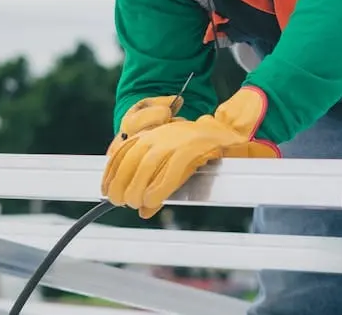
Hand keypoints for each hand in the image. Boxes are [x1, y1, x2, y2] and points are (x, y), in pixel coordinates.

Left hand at [101, 86, 279, 217]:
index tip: (105, 190)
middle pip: (133, 158)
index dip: (112, 171)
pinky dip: (160, 186)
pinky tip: (152, 201)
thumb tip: (143, 209)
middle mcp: (164, 133)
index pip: (124, 150)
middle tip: (121, 202)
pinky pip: (172, 168)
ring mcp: (179, 138)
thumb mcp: (176, 162)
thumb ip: (158, 183)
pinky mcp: (196, 147)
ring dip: (137, 186)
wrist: (236, 131)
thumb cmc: (205, 149)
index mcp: (156, 133)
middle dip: (122, 182)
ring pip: (148, 163)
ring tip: (135, 203)